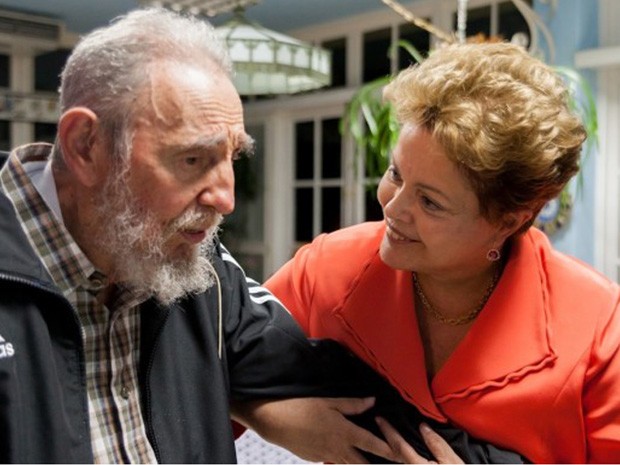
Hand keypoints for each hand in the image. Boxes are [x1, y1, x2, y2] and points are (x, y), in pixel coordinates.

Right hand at [231, 397, 397, 463]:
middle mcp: (338, 448)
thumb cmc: (302, 407)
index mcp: (344, 432)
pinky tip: (343, 455)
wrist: (275, 421)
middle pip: (363, 463)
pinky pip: (333, 462)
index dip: (389, 449)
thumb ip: (353, 404)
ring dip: (360, 464)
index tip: (401, 453)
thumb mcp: (329, 402)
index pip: (373, 444)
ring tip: (368, 461)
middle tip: (390, 462)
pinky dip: (341, 460)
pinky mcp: (315, 459)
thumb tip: (372, 401)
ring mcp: (326, 456)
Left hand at [376, 417, 463, 463]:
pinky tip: (392, 451)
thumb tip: (422, 426)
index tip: (379, 419)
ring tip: (381, 437)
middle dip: (381, 441)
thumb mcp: (452, 461)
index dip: (388, 431)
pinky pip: (402, 464)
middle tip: (375, 424)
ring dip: (387, 451)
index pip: (399, 446)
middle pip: (392, 456)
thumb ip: (437, 444)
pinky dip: (396, 457)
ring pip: (395, 463)